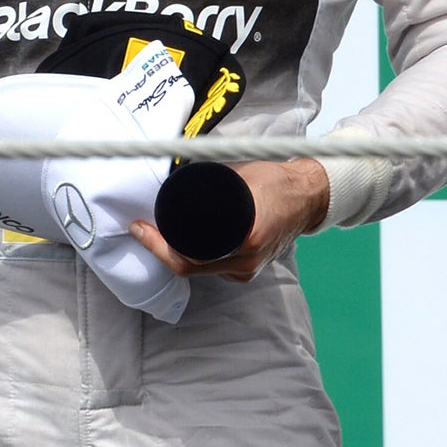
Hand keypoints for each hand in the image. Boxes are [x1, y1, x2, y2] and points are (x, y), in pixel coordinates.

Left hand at [129, 157, 330, 282]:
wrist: (308, 196)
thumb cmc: (273, 181)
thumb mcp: (236, 177)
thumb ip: (205, 183)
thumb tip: (169, 183)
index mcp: (246, 238)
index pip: (188, 255)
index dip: (157, 244)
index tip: (139, 227)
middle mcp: (247, 260)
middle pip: (189, 265)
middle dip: (161, 249)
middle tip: (142, 229)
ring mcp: (248, 268)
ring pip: (199, 269)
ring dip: (175, 253)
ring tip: (157, 232)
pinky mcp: (248, 269)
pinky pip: (212, 268)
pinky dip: (194, 256)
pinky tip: (180, 242)